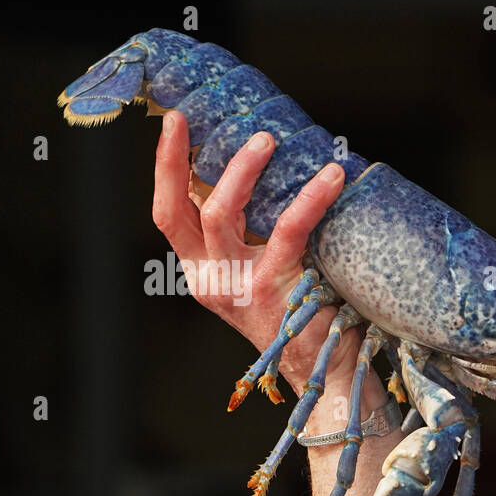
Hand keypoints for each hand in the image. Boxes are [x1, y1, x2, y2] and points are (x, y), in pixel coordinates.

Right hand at [151, 109, 356, 396]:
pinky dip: (310, 199)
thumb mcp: (266, 271)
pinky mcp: (271, 290)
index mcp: (203, 274)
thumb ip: (254, 234)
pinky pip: (286, 232)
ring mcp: (236, 288)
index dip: (165, 169)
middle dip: (181, 160)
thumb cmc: (306, 315)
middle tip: (200, 121)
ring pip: (221, 213)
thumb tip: (263, 172)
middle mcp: (210, 281)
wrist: (327, 374)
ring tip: (268, 140)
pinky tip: (331, 177)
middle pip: (180, 211)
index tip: (174, 125)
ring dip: (243, 171)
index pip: (170, 215)